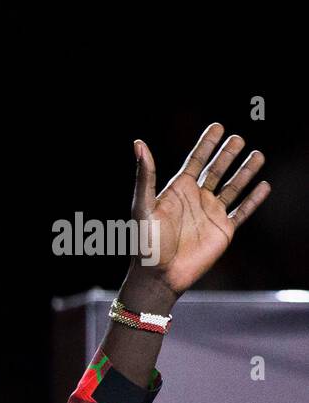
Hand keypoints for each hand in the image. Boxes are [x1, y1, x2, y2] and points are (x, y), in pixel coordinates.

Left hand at [129, 122, 269, 298]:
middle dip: (227, 155)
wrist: (158, 275)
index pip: (195, 161)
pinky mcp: (223, 231)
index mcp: (177, 191)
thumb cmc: (145, 243)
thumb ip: (145, 176)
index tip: (218, 127)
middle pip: (216, 170)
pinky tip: (264, 185)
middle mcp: (195, 200)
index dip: (206, 144)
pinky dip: (254, 199)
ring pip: (232, 187)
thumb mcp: (143, 205)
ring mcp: (211, 214)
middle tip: (239, 138)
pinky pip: (243, 211)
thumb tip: (138, 144)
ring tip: (258, 154)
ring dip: (245, 172)